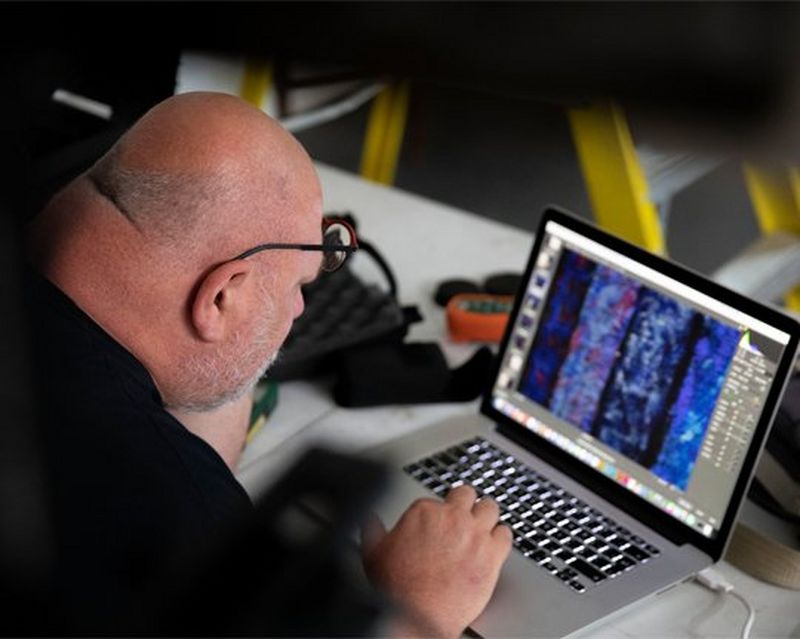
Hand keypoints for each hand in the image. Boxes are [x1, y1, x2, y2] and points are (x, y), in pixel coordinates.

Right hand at [361, 485, 511, 637]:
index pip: (436, 499)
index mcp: (424, 511)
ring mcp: (475, 534)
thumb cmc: (396, 587)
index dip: (438, 513)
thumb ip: (372, 529)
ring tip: (482, 525)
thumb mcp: (373, 552)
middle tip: (463, 514)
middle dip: (465, 504)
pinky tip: (495, 545)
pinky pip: (506, 534)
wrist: (418, 614)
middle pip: (467, 495)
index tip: (437, 524)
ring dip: (486, 516)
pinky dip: (501, 538)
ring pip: (491, 508)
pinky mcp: (493, 554)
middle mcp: (452, 517)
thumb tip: (370, 520)